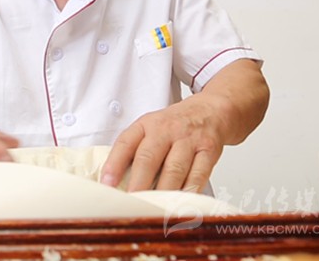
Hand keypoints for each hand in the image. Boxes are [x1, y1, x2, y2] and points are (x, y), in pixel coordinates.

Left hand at [100, 59, 267, 192]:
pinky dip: (188, 191)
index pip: (125, 143)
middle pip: (148, 157)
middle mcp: (166, 130)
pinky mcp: (209, 150)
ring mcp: (188, 139)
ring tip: (153, 207)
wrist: (212, 110)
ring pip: (173, 169)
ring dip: (162, 191)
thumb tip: (115, 181)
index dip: (114, 164)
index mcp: (146, 124)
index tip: (106, 184)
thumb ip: (135, 150)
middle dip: (138, 182)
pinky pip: (198, 174)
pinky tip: (180, 202)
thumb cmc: (176, 125)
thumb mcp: (151, 128)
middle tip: (130, 201)